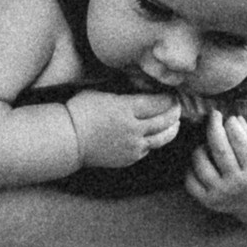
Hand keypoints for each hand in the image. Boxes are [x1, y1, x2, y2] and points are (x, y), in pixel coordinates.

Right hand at [65, 89, 181, 171]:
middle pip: (164, 120)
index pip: (159, 103)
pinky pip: (148, 148)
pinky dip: (155, 140)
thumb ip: (126, 94)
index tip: (171, 94)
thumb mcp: (103, 93)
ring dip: (172, 129)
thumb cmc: (81, 111)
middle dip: (174, 112)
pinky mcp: (129, 158)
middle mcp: (133, 128)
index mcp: (127, 109)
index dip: (168, 99)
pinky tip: (156, 135)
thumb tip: (144, 89)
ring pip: (161, 138)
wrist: (69, 139)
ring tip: (176, 123)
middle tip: (177, 106)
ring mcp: (132, 145)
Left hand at [185, 112, 246, 220]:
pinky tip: (203, 160)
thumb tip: (234, 119)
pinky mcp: (209, 202)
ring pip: (200, 162)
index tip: (231, 119)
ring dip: (201, 146)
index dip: (232, 124)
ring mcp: (222, 194)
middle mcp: (239, 184)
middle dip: (214, 126)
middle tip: (214, 115)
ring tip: (210, 143)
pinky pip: (190, 180)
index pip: (239, 140)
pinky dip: (192, 167)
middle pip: (219, 148)